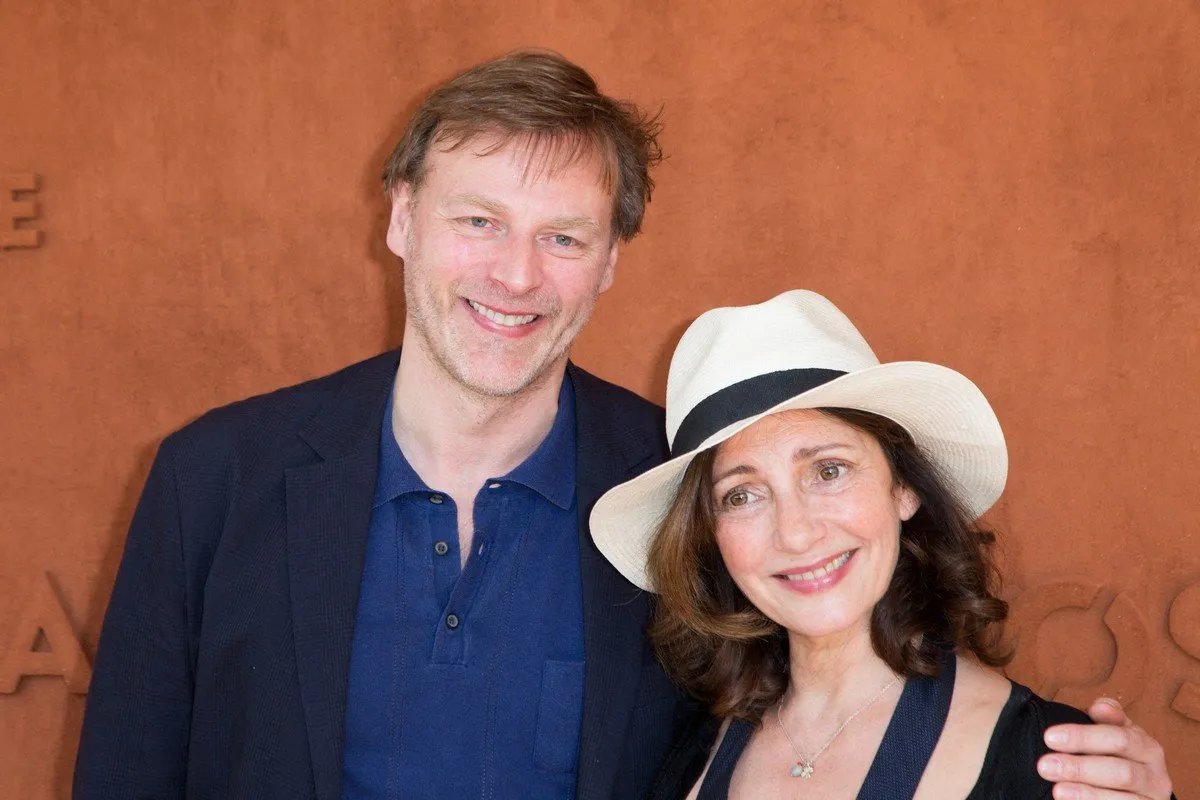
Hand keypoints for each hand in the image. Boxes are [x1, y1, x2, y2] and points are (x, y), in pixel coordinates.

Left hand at [1037, 697, 1172, 799]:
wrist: (1139, 793)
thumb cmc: (1121, 757)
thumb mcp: (1118, 734)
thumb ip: (1110, 719)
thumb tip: (1099, 707)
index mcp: (1148, 749)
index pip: (1118, 739)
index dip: (1083, 737)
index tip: (1050, 737)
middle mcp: (1156, 777)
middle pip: (1120, 772)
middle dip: (1080, 768)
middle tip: (1045, 766)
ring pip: (1122, 799)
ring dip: (1086, 793)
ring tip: (1057, 790)